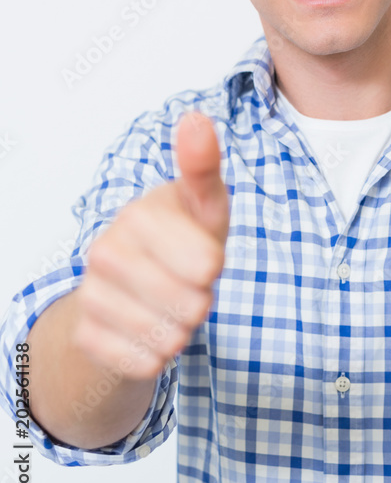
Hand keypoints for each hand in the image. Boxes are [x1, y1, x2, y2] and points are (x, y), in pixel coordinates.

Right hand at [72, 112, 228, 379]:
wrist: (131, 292)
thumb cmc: (180, 241)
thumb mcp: (203, 206)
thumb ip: (203, 167)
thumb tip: (195, 118)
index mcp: (138, 214)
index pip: (208, 265)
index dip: (213, 267)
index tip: (201, 254)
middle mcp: (104, 250)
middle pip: (192, 305)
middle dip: (200, 302)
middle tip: (184, 284)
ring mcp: (90, 294)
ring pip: (170, 338)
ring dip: (181, 330)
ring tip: (168, 306)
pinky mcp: (85, 336)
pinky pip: (146, 363)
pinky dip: (158, 356)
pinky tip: (148, 332)